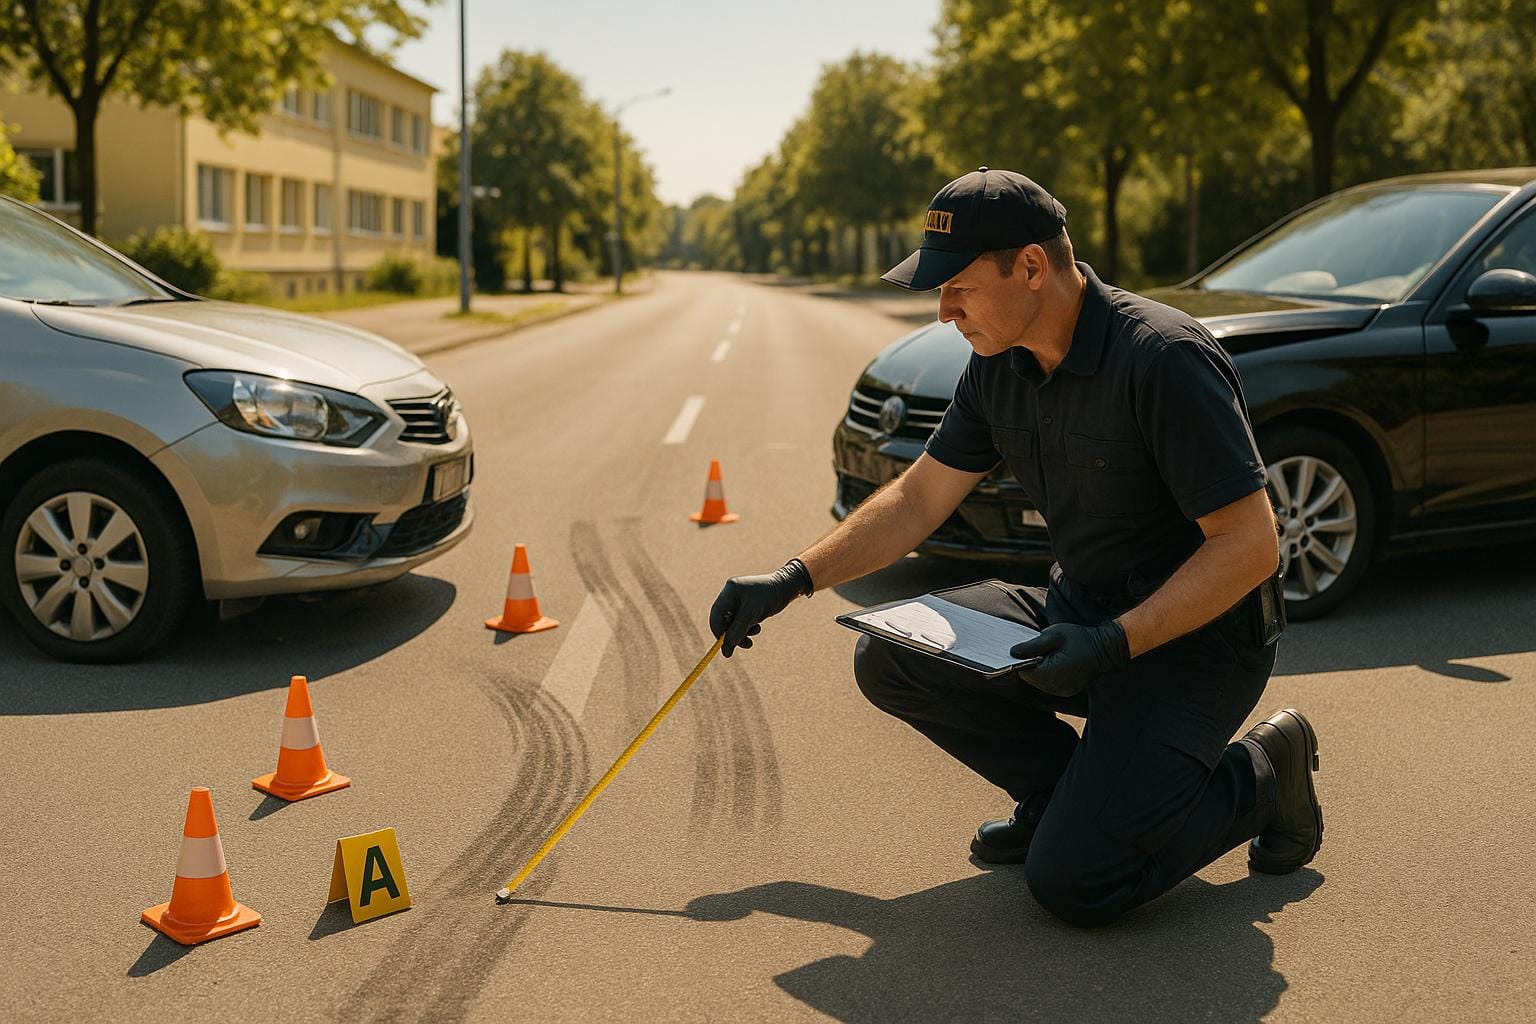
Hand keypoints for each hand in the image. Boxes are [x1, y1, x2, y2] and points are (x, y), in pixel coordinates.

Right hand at [709, 559, 812, 656]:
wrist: (788, 586)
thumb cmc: (769, 596)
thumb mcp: (751, 615)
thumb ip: (737, 632)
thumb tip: (725, 652)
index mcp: (729, 591)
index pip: (716, 615)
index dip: (718, 631)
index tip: (725, 646)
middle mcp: (732, 595)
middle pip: (724, 620)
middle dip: (733, 634)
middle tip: (745, 644)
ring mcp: (739, 600)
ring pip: (734, 623)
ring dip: (743, 632)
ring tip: (756, 631)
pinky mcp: (747, 605)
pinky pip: (742, 621)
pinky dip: (748, 627)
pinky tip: (757, 626)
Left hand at [1011, 620, 1129, 696]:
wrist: (1105, 648)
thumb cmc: (1080, 638)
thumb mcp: (1054, 635)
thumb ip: (1032, 645)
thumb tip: (1013, 652)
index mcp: (1050, 673)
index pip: (1023, 671)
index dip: (1021, 660)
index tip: (1024, 649)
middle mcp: (1055, 687)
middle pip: (1031, 678)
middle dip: (1031, 664)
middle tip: (1040, 649)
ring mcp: (1062, 690)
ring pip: (1040, 682)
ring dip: (1040, 670)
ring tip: (1050, 655)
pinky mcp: (1067, 690)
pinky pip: (1050, 685)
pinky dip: (1049, 675)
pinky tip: (1056, 663)